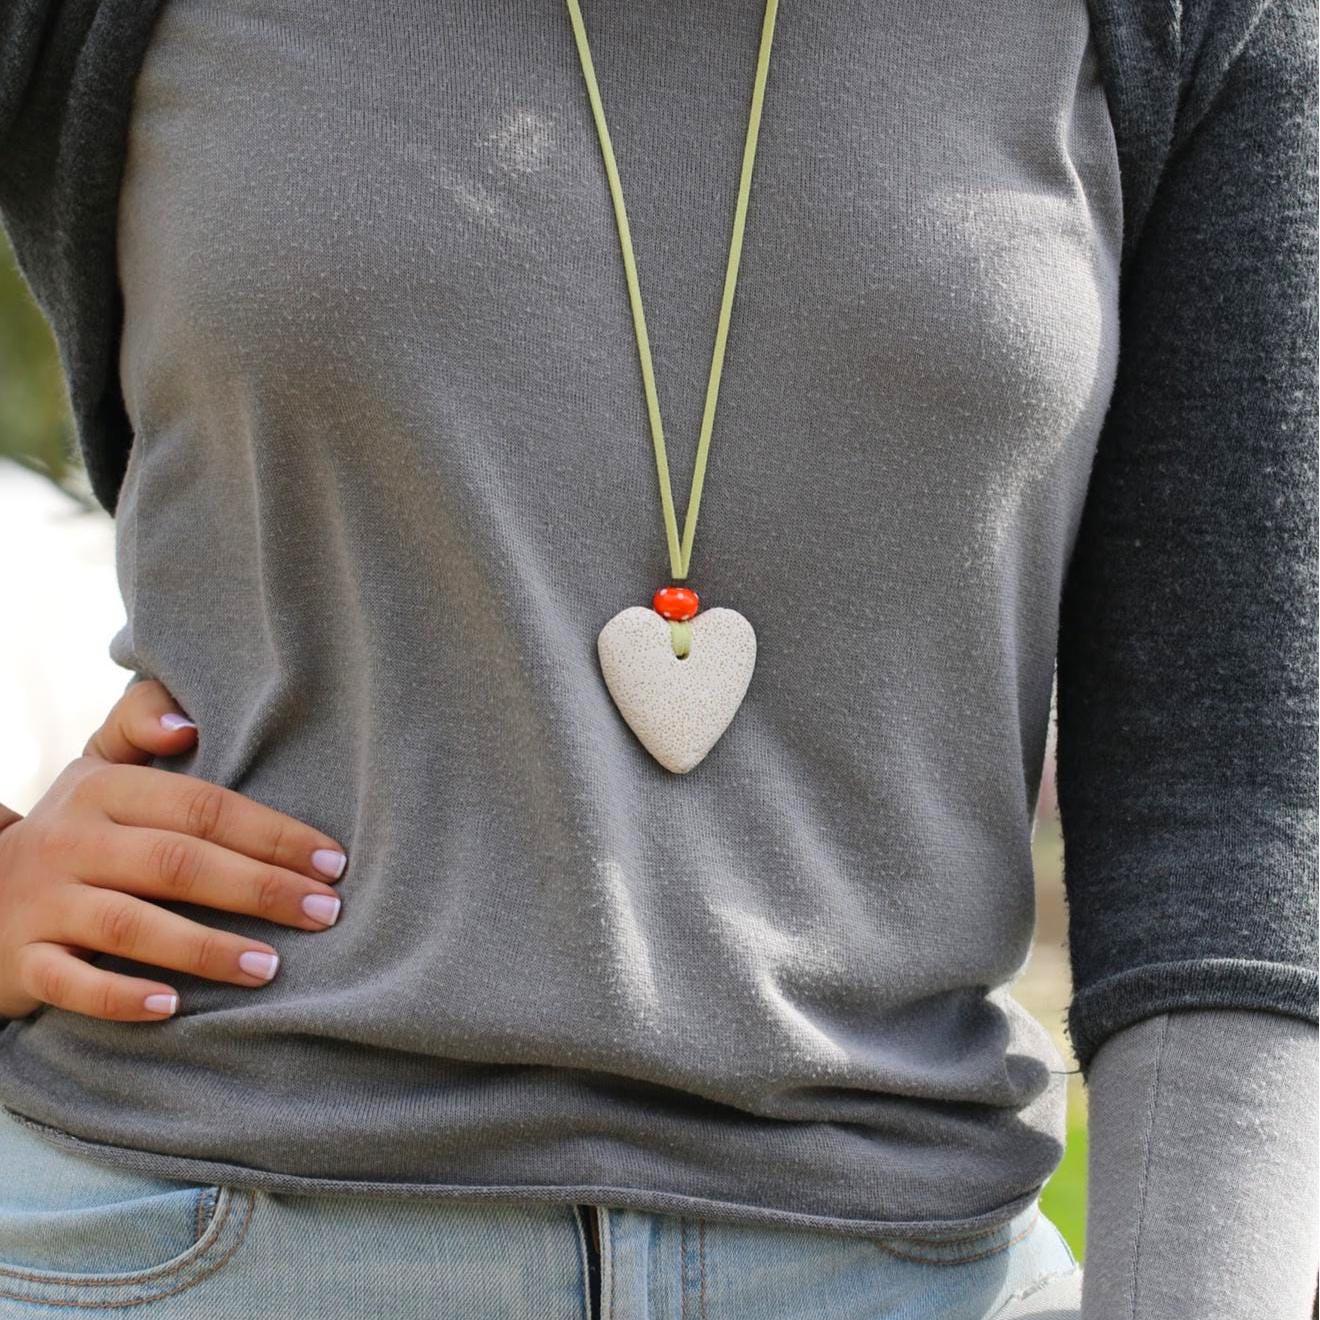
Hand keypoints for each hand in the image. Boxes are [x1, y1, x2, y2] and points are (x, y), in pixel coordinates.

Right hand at [0, 679, 348, 1021]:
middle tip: (325, 913)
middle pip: (178, 863)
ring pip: (131, 925)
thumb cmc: (75, 829)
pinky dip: (120, 996)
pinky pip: (70, 982)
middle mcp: (74, 843)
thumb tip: (189, 722)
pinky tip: (172, 1007)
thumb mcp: (97, 766)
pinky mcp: (22, 961)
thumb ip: (140, 723)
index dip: (271, 833)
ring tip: (270, 967)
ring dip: (205, 949)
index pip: (201, 807)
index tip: (331, 861)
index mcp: (105, 792)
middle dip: (260, 888)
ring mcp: (46, 904)